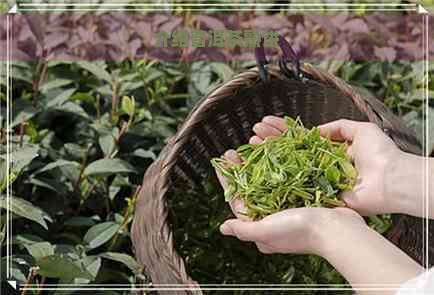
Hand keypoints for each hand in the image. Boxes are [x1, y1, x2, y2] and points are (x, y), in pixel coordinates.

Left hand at [215, 147, 365, 255]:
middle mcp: (272, 218)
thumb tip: (223, 227)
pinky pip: (284, 178)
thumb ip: (245, 229)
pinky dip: (277, 164)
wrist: (341, 230)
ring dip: (256, 163)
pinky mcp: (302, 198)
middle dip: (240, 169)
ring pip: (266, 180)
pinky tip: (272, 151)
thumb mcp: (268, 231)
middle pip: (250, 188)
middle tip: (232, 151)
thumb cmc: (304, 232)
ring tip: (250, 146)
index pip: (238, 200)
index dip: (228, 180)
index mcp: (261, 227)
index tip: (221, 162)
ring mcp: (287, 208)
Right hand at [251, 116, 425, 216]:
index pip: (298, 138)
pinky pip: (293, 186)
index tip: (266, 122)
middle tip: (254, 131)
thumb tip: (314, 131)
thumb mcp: (361, 130)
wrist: (391, 180)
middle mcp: (317, 165)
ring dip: (268, 153)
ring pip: (286, 166)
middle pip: (288, 151)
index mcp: (326, 151)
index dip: (282, 130)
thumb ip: (338, 127)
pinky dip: (275, 178)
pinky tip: (260, 166)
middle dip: (270, 140)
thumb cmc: (380, 154)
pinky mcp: (316, 195)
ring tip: (252, 141)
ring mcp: (314, 180)